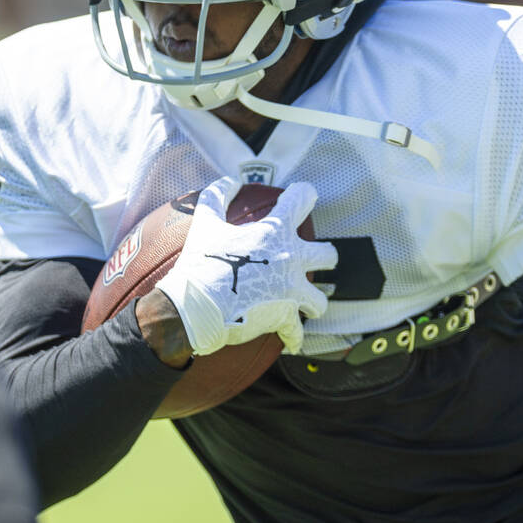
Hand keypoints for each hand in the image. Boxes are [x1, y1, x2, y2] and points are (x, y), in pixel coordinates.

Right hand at [154, 177, 337, 354]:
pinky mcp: (285, 316)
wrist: (195, 307)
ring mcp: (292, 289)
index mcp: (275, 231)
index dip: (305, 194)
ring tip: (305, 305)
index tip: (305, 195)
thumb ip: (216, 197)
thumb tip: (228, 180)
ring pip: (320, 299)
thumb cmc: (200, 263)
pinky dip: (293, 338)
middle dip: (324, 258)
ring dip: (313, 302)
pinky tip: (292, 341)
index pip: (302, 200)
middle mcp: (292, 258)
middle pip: (328, 254)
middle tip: (313, 261)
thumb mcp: (205, 224)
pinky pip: (297, 332)